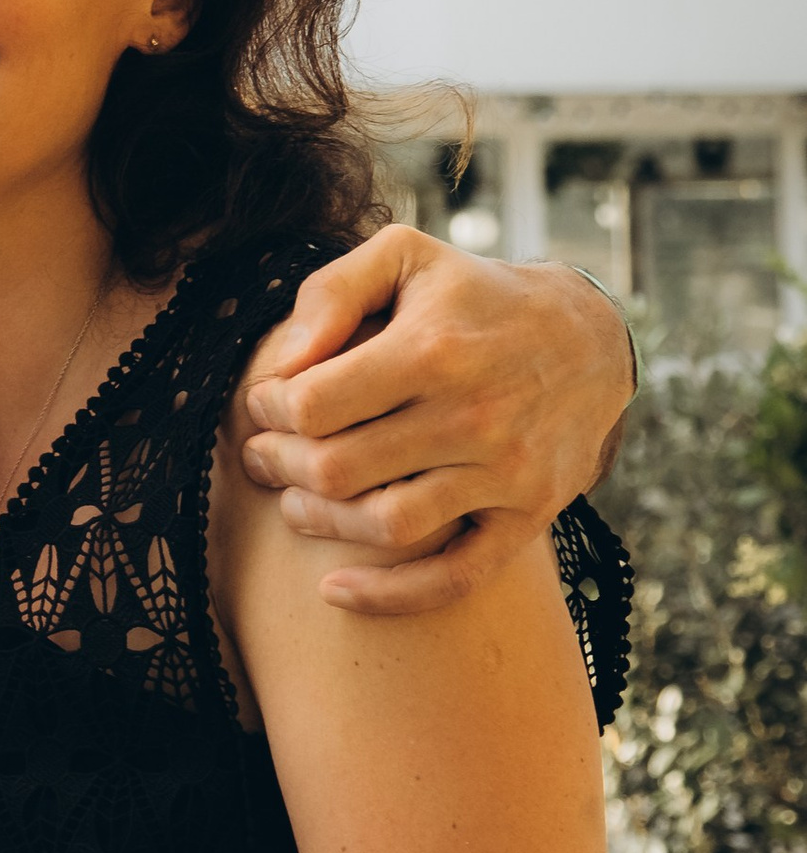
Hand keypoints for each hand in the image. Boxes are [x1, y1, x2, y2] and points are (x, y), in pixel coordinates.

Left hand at [239, 232, 632, 615]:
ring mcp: (506, 472)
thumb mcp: (407, 256)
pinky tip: (335, 590)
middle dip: (279, 466)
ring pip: (387, 525)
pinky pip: (455, 577)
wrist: (589, 338)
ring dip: (319, 523)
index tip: (265, 405)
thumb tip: (285, 362)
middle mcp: (474, 415)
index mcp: (435, 349)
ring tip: (294, 504)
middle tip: (263, 456)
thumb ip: (333, 292)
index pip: (315, 405)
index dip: (270, 410)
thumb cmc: (474, 297)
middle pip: (338, 469)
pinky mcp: (527, 516)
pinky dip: (390, 595)